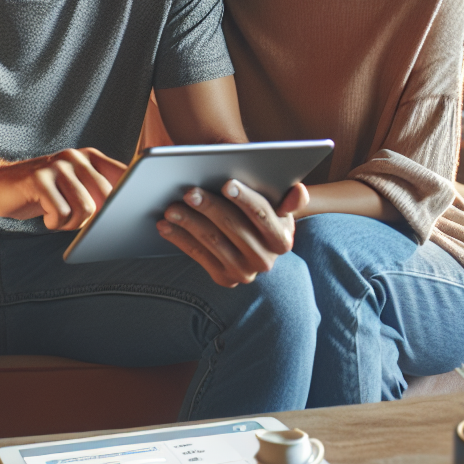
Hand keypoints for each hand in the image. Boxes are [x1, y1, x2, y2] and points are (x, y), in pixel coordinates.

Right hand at [0, 148, 126, 231]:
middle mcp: (76, 157)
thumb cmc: (42, 193)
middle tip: (74, 220)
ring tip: (58, 217)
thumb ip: (97, 192)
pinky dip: (54, 223)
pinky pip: (60, 213)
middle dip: (95, 218)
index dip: (128, 196)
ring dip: (72, 223)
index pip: (123, 174)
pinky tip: (45, 217)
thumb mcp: (73, 188)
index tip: (126, 213)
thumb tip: (125, 212)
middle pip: (107, 196)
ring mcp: (57, 165)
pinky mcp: (38, 179)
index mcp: (90, 157)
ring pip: (85, 208)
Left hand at [157, 180, 308, 286]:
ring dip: (189, 223)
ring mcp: (243, 273)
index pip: (263, 215)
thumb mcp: (281, 206)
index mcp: (283, 239)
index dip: (245, 199)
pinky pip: (198, 256)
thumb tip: (298, 191)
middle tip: (189, 191)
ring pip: (213, 242)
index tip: (227, 184)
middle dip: (210, 208)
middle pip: (234, 228)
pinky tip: (165, 225)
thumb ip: (292, 198)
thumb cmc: (263, 213)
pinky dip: (180, 239)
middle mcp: (266, 260)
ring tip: (172, 207)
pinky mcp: (223, 279)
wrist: (252, 239)